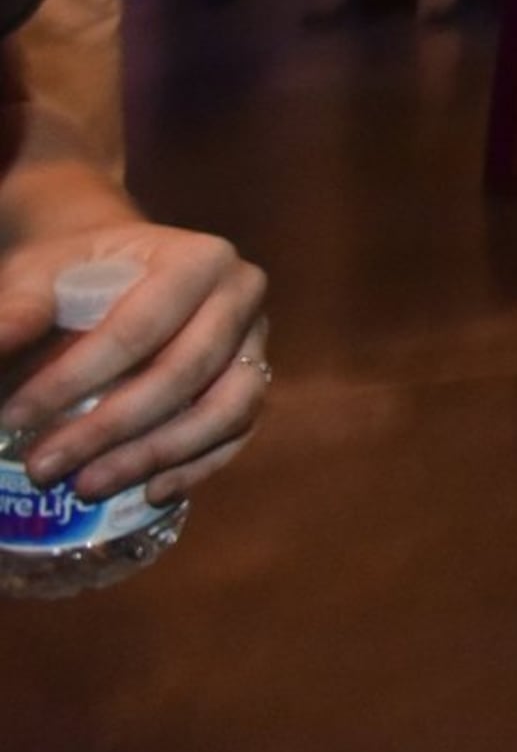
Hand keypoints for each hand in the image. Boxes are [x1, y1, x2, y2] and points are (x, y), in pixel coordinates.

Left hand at [0, 209, 268, 504]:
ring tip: (87, 486)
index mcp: (198, 259)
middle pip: (185, 372)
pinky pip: (238, 431)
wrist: (126, 267)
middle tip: (44, 467)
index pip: (139, 328)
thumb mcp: (42, 275)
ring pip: (226, 409)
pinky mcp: (256, 380)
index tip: (12, 417)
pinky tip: (148, 491)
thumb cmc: (80, 271)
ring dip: (155, 455)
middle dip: (110, 428)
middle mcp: (242, 295)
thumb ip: (19, 310)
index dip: (74, 378)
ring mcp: (257, 341)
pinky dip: (197, 466)